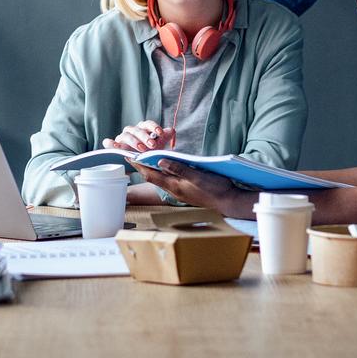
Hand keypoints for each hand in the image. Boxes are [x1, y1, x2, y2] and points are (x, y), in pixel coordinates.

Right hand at [103, 119, 171, 153]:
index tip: (160, 133)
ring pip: (126, 135)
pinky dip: (110, 143)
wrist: (142, 160)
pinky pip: (110, 143)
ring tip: (141, 149)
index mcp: (143, 128)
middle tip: (152, 145)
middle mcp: (133, 130)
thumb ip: (165, 137)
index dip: (154, 127)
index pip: (148, 124)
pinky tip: (113, 145)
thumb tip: (171, 130)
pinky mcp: (115, 145)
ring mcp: (123, 137)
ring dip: (134, 141)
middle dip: (145, 137)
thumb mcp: (160, 144)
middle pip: (137, 130)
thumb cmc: (151, 150)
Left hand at [140, 164, 254, 218]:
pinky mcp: (187, 190)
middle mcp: (174, 189)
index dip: (139, 165)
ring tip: (145, 159)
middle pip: (153, 177)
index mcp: (175, 186)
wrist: (228, 202)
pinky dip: (163, 172)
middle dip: (142, 166)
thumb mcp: (197, 176)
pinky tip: (166, 167)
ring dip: (152, 169)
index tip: (128, 156)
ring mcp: (180, 191)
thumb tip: (160, 161)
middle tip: (133, 155)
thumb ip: (179, 169)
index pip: (151, 174)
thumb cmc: (215, 189)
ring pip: (161, 179)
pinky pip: (170, 181)